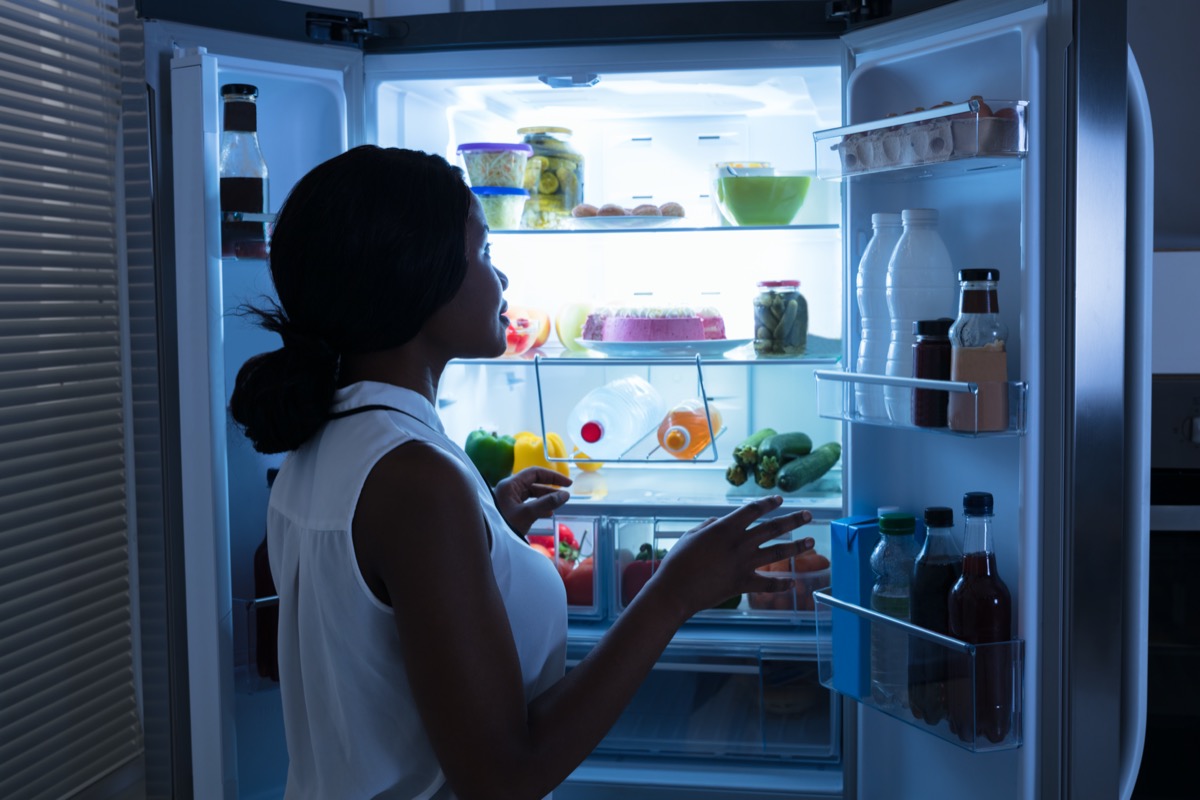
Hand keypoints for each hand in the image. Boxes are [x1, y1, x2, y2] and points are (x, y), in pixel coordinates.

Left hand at [493, 467, 571, 535]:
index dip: (553, 476)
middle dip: (550, 488)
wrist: (489, 542)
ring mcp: (509, 499)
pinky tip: (548, 513)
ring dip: (546, 498)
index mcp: (510, 484)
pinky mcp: (510, 509)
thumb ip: (547, 503)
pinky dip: (539, 506)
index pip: (535, 473)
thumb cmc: (505, 525)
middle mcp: (509, 489)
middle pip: (534, 483)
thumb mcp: (528, 514)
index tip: (567, 483)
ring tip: (558, 504)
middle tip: (566, 493)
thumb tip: (566, 495)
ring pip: (531, 494)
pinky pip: (528, 503)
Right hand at [644, 496, 813, 619]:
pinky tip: (793, 583)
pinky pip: (768, 583)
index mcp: (725, 528)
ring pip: (777, 552)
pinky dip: (781, 584)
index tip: (780, 499)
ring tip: (811, 542)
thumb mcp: (691, 535)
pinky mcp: (743, 583)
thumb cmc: (678, 561)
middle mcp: (739, 543)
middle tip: (808, 515)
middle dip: (793, 520)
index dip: (768, 503)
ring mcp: (743, 564)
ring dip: (796, 546)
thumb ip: (710, 526)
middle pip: (773, 528)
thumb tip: (721, 521)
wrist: (676, 590)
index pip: (753, 510)